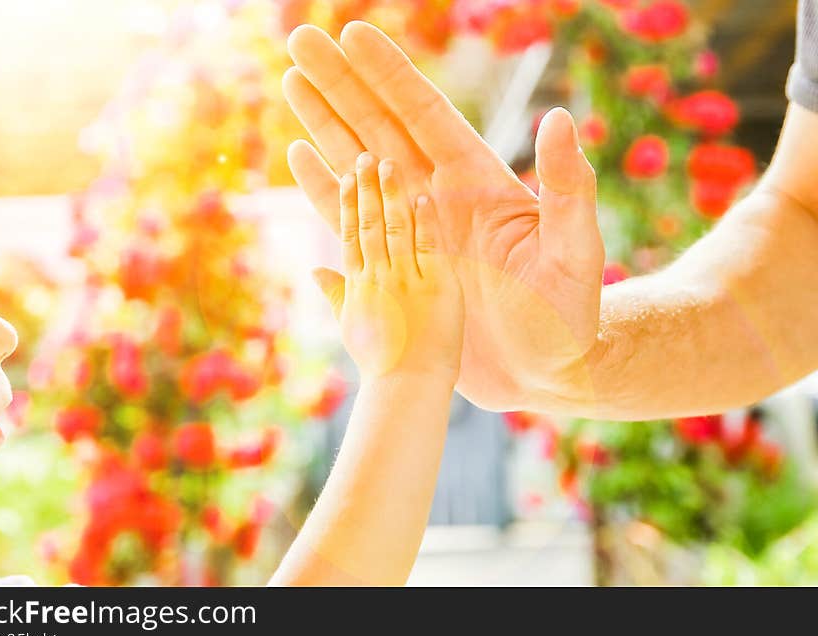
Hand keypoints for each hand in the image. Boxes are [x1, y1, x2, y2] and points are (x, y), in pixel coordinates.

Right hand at [285, 21, 603, 409]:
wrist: (545, 370)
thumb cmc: (568, 314)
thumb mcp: (574, 250)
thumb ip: (567, 188)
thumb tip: (560, 119)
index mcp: (477, 182)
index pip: (424, 115)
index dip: (387, 76)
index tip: (351, 35)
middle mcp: (439, 196)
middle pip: (380, 126)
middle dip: (341, 85)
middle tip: (301, 43)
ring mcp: (413, 229)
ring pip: (359, 165)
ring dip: (325, 124)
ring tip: (292, 85)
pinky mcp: (396, 265)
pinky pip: (352, 220)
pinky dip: (324, 188)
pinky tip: (299, 157)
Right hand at [312, 152, 462, 382]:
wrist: (408, 396)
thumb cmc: (382, 366)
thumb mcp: (352, 327)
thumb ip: (336, 293)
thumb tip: (316, 269)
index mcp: (360, 285)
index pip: (349, 232)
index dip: (343, 200)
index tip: (342, 171)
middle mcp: (379, 277)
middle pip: (366, 221)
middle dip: (362, 186)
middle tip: (358, 152)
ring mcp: (406, 281)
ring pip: (391, 228)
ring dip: (386, 195)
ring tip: (380, 162)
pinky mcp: (437, 289)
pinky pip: (428, 248)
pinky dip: (424, 223)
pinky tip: (421, 197)